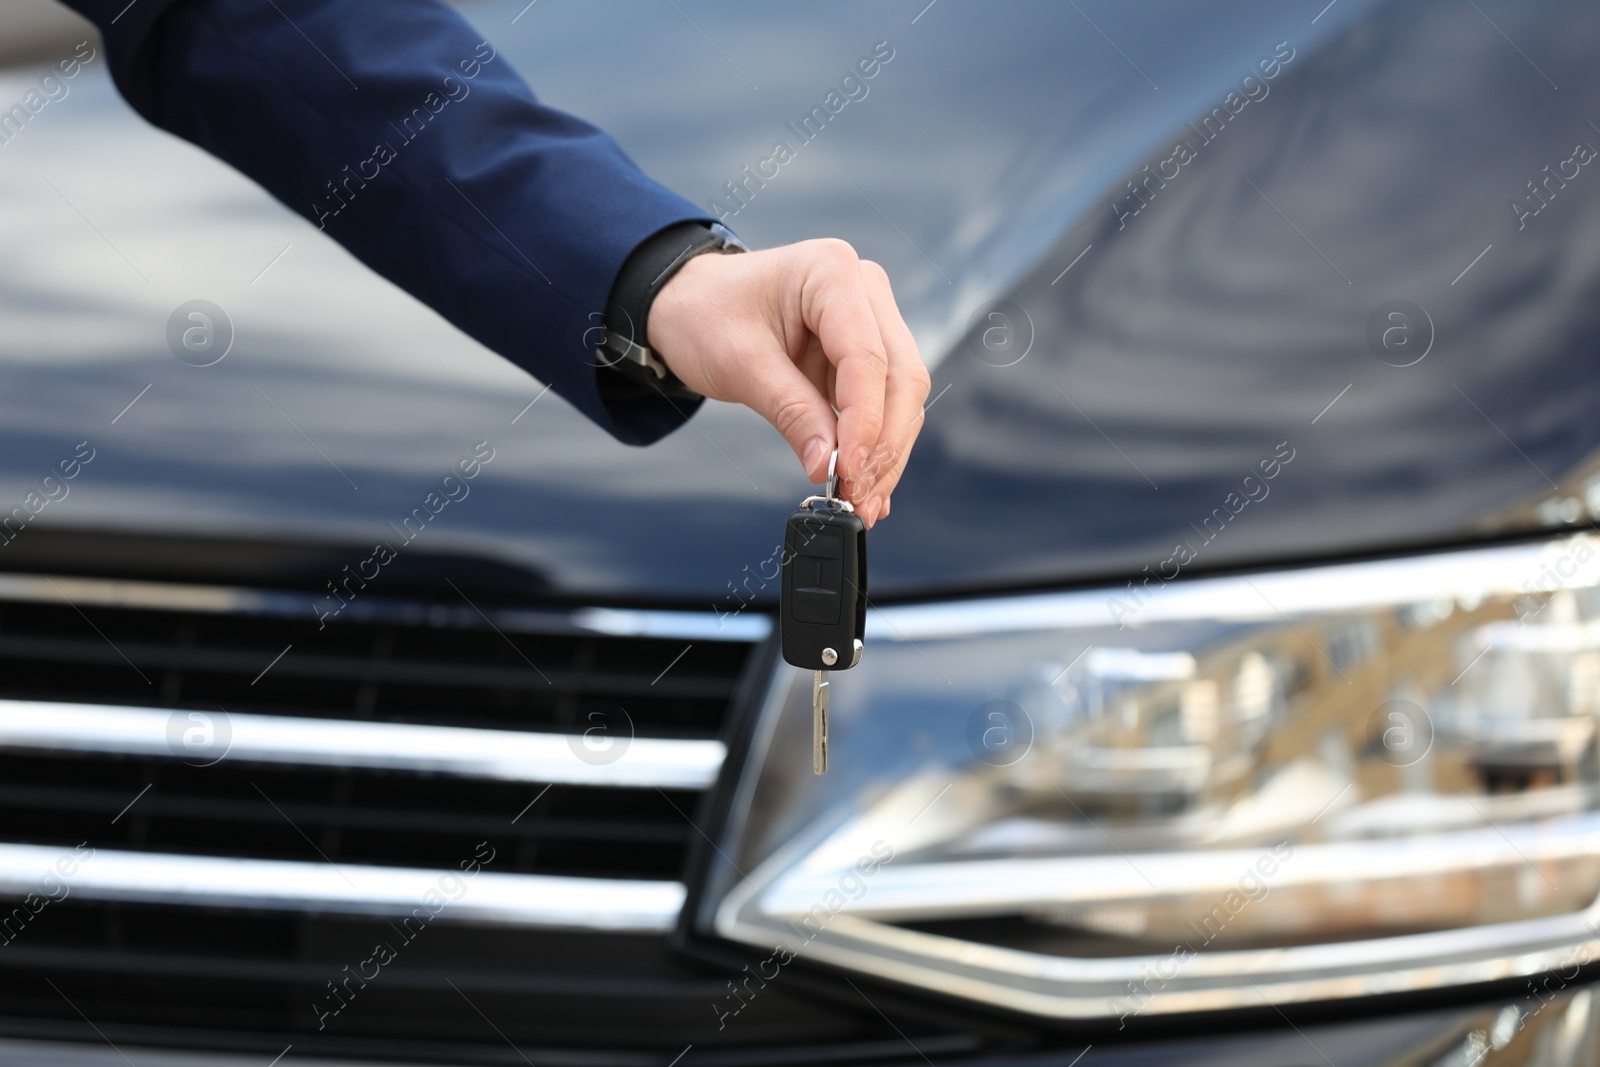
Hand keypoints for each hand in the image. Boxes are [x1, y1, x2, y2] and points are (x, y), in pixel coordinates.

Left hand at [646, 239, 929, 527]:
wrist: (691, 304)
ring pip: (901, 396)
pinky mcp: (865, 351)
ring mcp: (871, 318)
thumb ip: (790, 412)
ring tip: (861, 501)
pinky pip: (883, 403)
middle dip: (883, 445)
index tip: (848, 471)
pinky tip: (866, 485)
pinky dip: (876, 447)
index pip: (867, 357)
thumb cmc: (706, 315)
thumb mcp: (739, 364)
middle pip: (900, 376)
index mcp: (832, 272)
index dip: (864, 422)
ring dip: (885, 454)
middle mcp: (864, 289)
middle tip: (859, 496)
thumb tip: (827, 466)